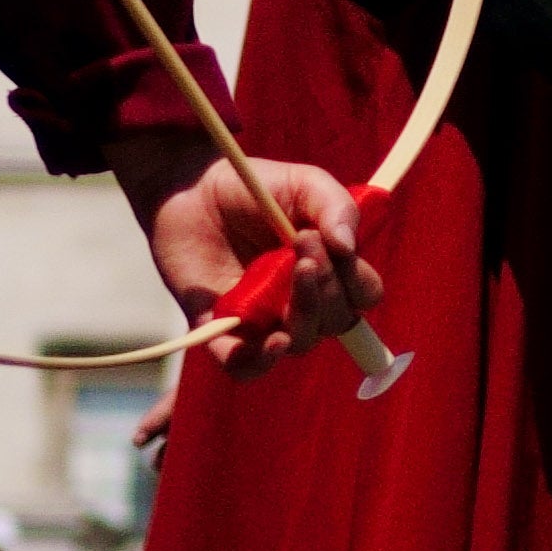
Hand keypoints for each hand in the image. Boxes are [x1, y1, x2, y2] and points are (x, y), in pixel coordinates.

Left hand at [137, 150, 380, 365]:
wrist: (189, 186)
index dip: (357, 282)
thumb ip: (335, 205)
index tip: (333, 246)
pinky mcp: (221, 329)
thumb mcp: (302, 183)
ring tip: (289, 273)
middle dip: (327, 288)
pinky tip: (273, 341)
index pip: (362, 295)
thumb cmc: (251, 186)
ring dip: (304, 317)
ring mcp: (262, 317)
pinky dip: (261, 362)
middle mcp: (298, 300)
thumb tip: (348, 247)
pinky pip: (244, 367)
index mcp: (326, 269)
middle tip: (301, 242)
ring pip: (299, 342)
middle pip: (335, 321)